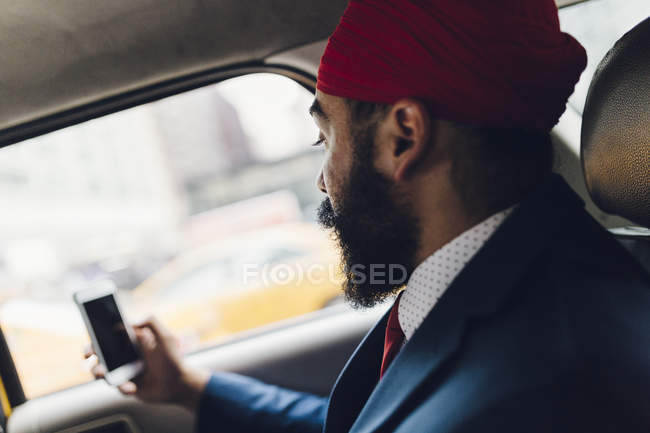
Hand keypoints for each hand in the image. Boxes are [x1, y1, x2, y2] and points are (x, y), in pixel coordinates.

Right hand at [84, 317, 209, 410]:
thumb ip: (151, 323)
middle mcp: (126, 357)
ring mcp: (125, 372)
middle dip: (91, 353)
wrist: (179, 384)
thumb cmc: (173, 359)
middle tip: (89, 357)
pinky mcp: (127, 387)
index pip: (112, 337)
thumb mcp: (165, 336)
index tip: (92, 337)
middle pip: (101, 353)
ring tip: (104, 373)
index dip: (99, 336)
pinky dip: (123, 387)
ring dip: (99, 372)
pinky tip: (132, 387)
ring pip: (104, 372)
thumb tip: (130, 323)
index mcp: (133, 343)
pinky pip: (118, 387)